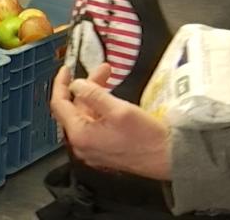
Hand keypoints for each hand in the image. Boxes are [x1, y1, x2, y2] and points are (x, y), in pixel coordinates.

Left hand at [51, 64, 171, 179]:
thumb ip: (93, 94)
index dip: (61, 84)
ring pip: (87, 114)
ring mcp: (93, 148)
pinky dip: (101, 107)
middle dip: (86, 86)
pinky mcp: (105, 149)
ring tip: (110, 78)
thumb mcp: (118, 109)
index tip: (66, 70)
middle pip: (75, 108)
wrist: (170, 159)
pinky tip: (112, 98)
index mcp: (80, 135)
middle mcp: (83, 144)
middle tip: (103, 71)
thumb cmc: (147, 139)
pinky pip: (96, 124)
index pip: (59, 104)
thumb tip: (76, 85)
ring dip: (95, 95)